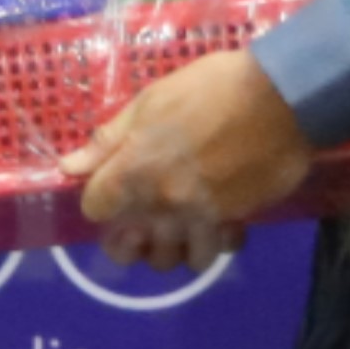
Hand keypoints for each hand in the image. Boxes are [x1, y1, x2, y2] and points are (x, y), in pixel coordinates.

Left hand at [70, 49, 316, 270]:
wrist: (281, 95)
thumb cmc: (211, 88)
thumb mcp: (150, 101)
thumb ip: (109, 139)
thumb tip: (68, 166)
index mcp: (134, 169)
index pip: (93, 208)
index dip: (99, 197)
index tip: (112, 185)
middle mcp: (161, 202)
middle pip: (128, 252)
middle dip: (129, 241)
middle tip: (140, 221)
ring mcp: (199, 216)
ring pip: (175, 260)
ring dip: (174, 246)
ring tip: (180, 224)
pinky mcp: (235, 220)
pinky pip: (219, 249)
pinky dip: (217, 241)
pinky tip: (219, 222)